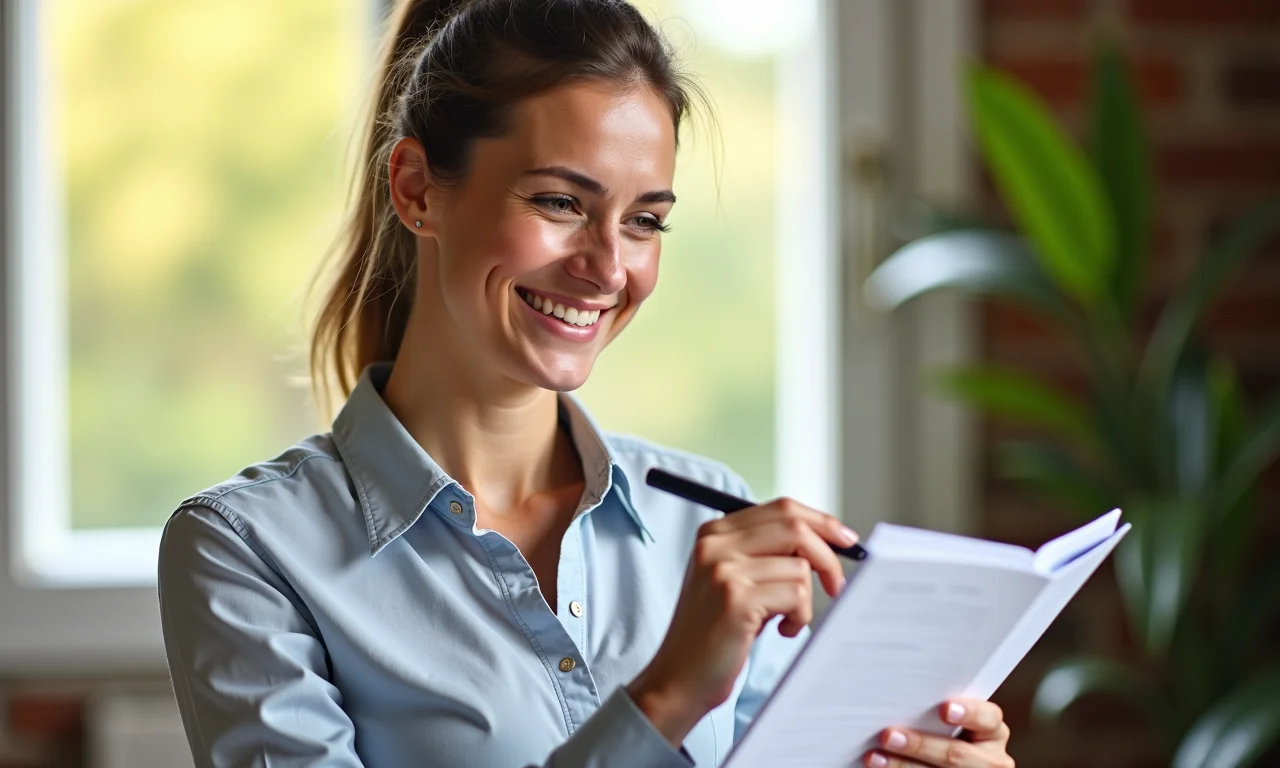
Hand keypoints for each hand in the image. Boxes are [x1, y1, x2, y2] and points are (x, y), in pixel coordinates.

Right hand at [627, 497, 855, 745]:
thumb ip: (766, 553)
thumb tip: (827, 539)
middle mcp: (715, 544)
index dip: (821, 522)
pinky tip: (781, 631)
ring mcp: (723, 569)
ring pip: (799, 566)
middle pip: (794, 526)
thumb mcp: (734, 579)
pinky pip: (796, 594)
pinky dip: (800, 617)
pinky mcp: (736, 598)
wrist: (679, 677)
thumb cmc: (716, 632)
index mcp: (714, 532)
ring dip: (806, 601)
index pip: (781, 508)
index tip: (845, 541)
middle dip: (827, 556)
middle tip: (837, 585)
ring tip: (786, 621)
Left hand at [864, 699, 1013, 767]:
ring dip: (903, 766)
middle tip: (888, 735)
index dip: (969, 713)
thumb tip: (896, 693)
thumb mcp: (952, 724)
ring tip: (875, 758)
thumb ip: (935, 713)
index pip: (989, 719)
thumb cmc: (944, 734)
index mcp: (992, 733)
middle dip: (921, 745)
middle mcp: (990, 760)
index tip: (945, 709)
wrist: (947, 762)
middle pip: (957, 754)